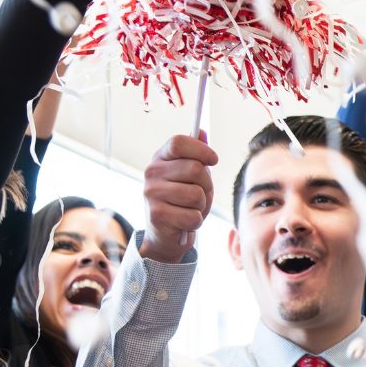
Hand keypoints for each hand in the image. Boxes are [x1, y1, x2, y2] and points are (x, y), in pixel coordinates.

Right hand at [140, 133, 216, 263]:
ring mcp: (152, 193)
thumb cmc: (182, 202)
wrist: (165, 235)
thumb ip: (196, 155)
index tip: (213, 160)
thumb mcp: (190, 176)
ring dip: (202, 206)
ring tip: (190, 209)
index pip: (179, 142)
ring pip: (197, 194)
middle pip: (196, 169)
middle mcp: (152, 172)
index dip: (201, 149)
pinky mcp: (157, 215)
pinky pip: (194, 216)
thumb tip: (201, 131)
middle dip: (207, 185)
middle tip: (199, 195)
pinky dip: (196, 222)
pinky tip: (184, 222)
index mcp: (160, 158)